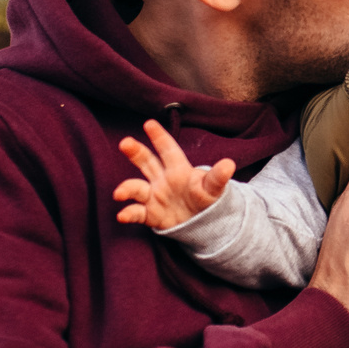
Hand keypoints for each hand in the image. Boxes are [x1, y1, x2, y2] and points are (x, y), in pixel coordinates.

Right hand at [114, 121, 235, 228]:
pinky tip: (122, 215)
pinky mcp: (151, 214)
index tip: (149, 123)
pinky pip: (137, 212)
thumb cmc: (207, 199)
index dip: (160, 137)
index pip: (168, 150)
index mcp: (178, 169)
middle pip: (146, 162)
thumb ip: (217, 178)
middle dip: (136, 152)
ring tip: (119, 193)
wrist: (204, 224)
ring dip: (127, 188)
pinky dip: (129, 213)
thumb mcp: (213, 189)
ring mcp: (155, 196)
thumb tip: (229, 164)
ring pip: (137, 188)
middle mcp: (162, 179)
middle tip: (125, 143)